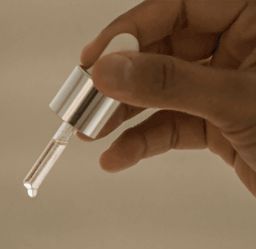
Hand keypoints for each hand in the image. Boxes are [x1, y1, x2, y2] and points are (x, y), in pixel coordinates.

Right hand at [76, 0, 255, 197]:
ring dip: (123, 114)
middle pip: (162, 49)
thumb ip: (170, 83)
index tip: (93, 58)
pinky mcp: (219, 122)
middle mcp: (242, 44)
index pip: (179, 5)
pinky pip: (172, 125)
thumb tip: (108, 69)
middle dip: (121, 80)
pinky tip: (118, 157)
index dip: (131, 29)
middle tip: (85, 103)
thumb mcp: (236, 101)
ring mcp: (228, 84)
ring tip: (91, 133)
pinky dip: (143, 142)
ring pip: (162, 90)